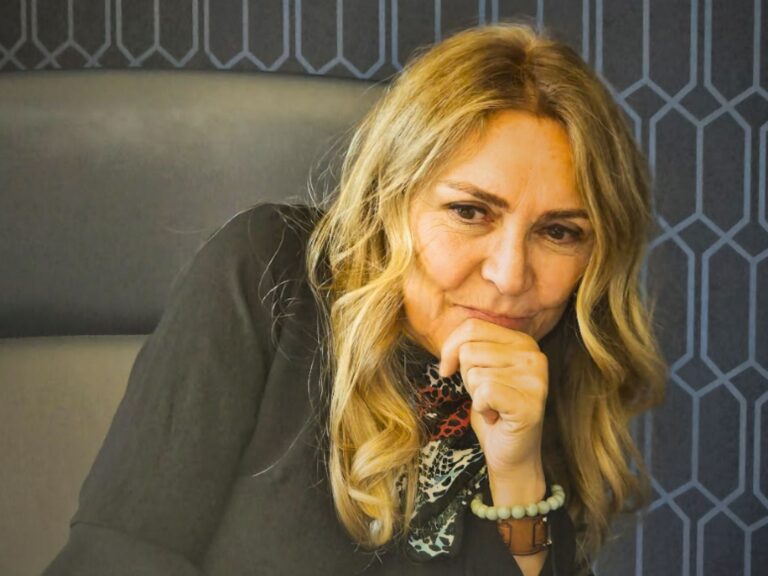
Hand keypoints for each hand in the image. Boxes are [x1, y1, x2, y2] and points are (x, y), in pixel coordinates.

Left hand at [438, 318, 548, 477]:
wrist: (511, 453)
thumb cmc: (491, 408)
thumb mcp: (479, 368)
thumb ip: (471, 346)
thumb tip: (448, 345)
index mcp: (523, 341)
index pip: (472, 326)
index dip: (450, 349)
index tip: (448, 370)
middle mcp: (534, 356)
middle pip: (469, 350)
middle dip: (465, 377)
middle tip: (485, 395)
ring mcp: (536, 380)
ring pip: (474, 373)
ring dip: (474, 395)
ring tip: (492, 406)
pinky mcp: (530, 404)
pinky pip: (484, 393)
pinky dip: (480, 408)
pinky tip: (495, 416)